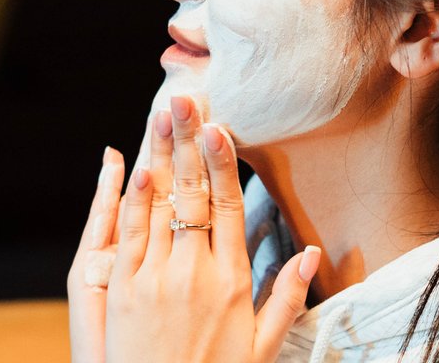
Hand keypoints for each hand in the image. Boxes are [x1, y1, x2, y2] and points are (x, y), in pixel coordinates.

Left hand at [68, 96, 320, 362]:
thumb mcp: (262, 348)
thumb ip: (286, 298)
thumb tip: (315, 255)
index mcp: (232, 282)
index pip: (230, 207)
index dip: (223, 164)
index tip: (218, 126)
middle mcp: (195, 273)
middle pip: (193, 195)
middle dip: (187, 142)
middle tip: (183, 100)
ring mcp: (155, 279)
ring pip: (159, 206)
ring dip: (159, 156)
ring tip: (160, 116)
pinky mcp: (123, 291)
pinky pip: (129, 235)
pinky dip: (133, 199)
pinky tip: (137, 167)